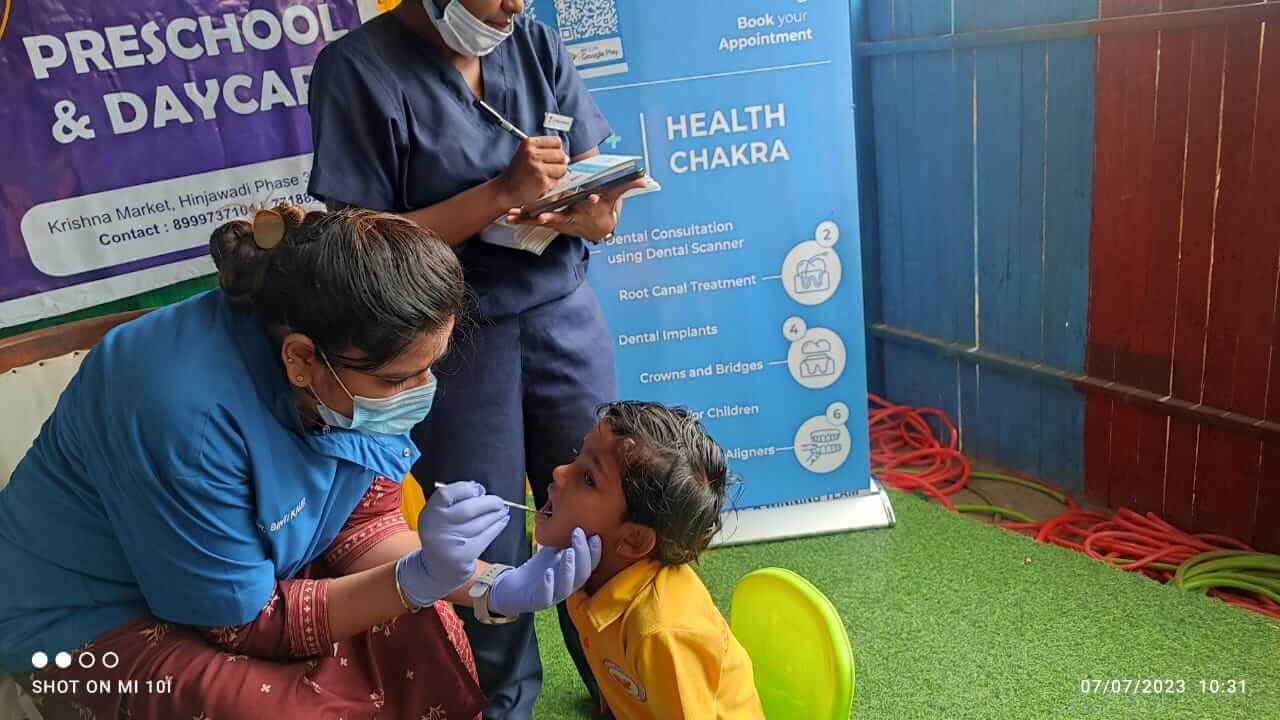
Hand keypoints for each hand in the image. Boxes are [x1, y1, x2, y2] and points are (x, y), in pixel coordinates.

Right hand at [397, 481, 508, 606]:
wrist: (437, 567)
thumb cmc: (442, 534)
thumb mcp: (438, 515)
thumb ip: (453, 500)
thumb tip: (478, 490)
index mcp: (430, 513)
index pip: (446, 494)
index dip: (466, 488)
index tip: (478, 489)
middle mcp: (438, 528)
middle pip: (468, 509)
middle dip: (488, 502)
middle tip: (498, 501)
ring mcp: (452, 543)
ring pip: (480, 523)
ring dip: (496, 514)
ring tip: (503, 509)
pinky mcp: (465, 555)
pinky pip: (486, 537)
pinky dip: (497, 527)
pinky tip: (502, 521)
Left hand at [487, 527, 601, 615]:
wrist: (516, 587)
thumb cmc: (539, 568)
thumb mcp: (553, 551)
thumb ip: (564, 540)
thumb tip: (576, 519)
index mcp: (574, 575)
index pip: (590, 564)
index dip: (595, 551)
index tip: (594, 534)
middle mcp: (568, 586)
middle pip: (582, 574)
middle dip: (583, 554)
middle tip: (578, 534)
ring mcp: (554, 596)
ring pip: (567, 586)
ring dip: (569, 569)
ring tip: (569, 551)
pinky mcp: (539, 601)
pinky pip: (546, 596)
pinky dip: (548, 585)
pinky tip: (548, 572)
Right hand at [497, 136, 567, 206]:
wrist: (505, 190)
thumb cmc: (517, 173)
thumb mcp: (526, 154)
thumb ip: (543, 151)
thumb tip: (567, 157)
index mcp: (528, 143)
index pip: (556, 141)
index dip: (557, 150)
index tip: (552, 157)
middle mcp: (532, 154)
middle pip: (561, 154)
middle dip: (559, 163)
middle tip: (549, 170)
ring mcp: (537, 167)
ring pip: (562, 168)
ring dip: (557, 174)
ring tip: (545, 177)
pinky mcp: (542, 181)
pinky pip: (558, 181)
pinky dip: (553, 184)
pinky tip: (542, 185)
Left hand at [505, 178, 647, 242]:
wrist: (596, 228)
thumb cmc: (603, 208)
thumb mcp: (615, 197)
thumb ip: (627, 185)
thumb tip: (645, 179)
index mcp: (588, 208)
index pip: (592, 204)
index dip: (593, 201)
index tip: (593, 197)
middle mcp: (573, 216)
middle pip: (562, 216)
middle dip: (552, 217)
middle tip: (542, 218)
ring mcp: (560, 220)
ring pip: (543, 220)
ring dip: (528, 219)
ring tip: (514, 216)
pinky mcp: (550, 222)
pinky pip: (534, 220)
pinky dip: (522, 218)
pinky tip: (509, 216)